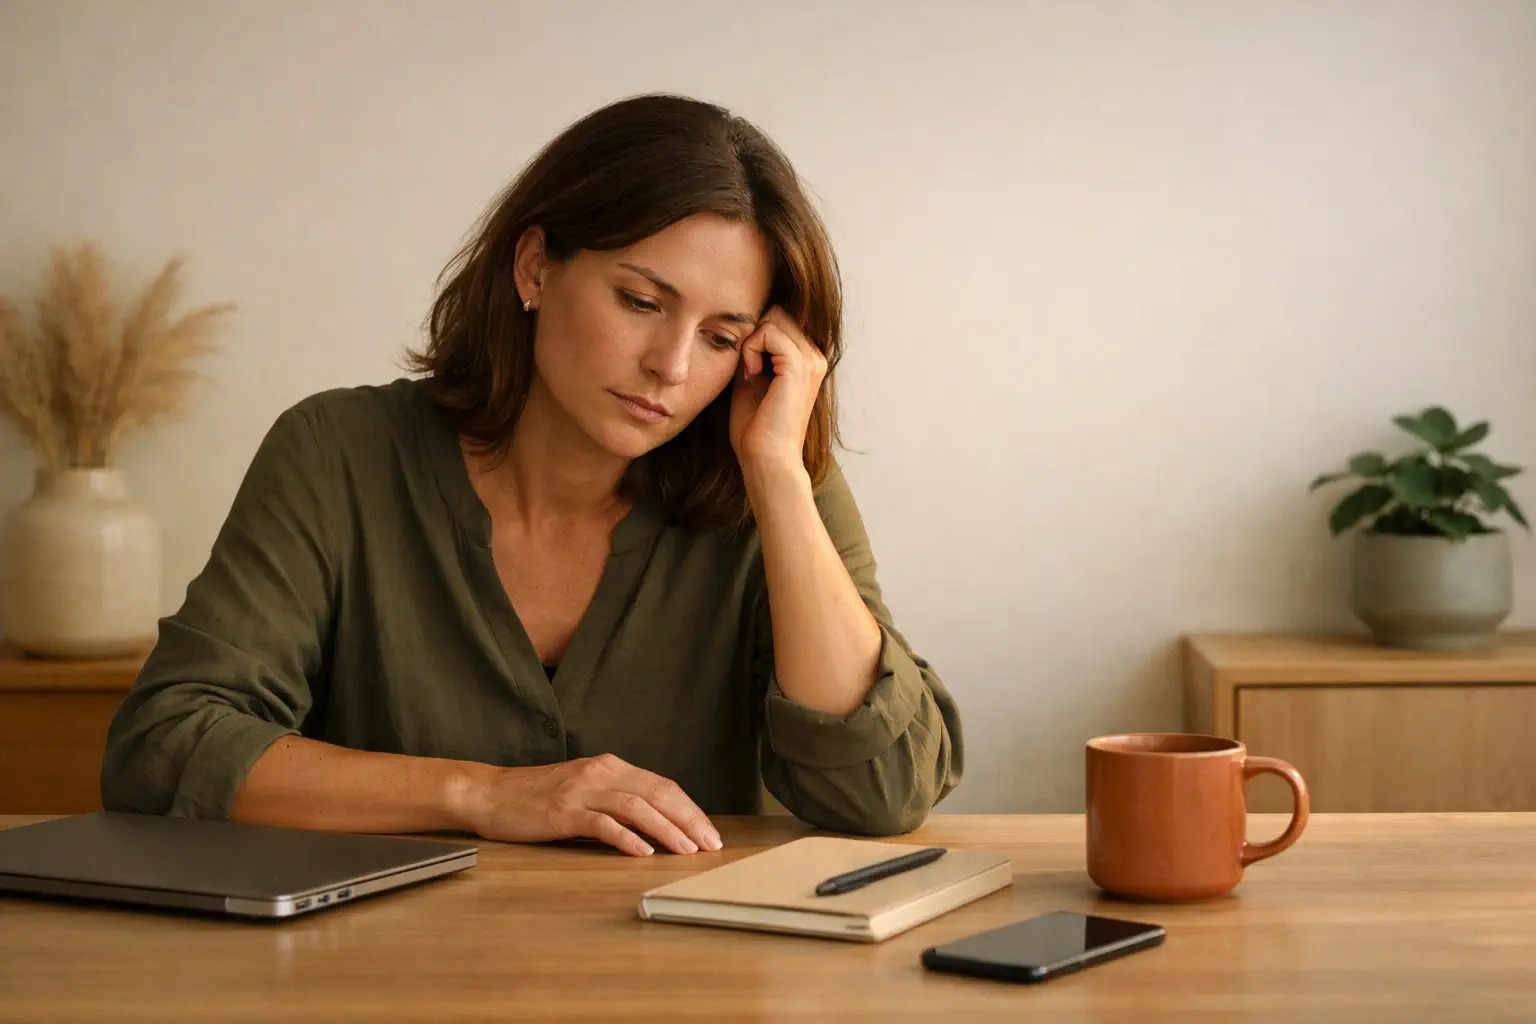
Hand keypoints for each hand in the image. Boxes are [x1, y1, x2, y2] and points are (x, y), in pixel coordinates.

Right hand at [458, 754, 721, 855]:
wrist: (490, 794)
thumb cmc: (537, 798)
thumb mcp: (584, 791)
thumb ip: (616, 799)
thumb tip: (657, 823)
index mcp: (610, 767)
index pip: (662, 785)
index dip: (689, 809)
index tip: (709, 832)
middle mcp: (600, 773)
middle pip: (657, 793)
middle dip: (688, 819)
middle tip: (710, 844)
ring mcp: (581, 790)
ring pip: (636, 807)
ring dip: (666, 829)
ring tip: (687, 850)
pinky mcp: (562, 811)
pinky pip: (602, 823)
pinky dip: (627, 838)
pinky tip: (643, 852)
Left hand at [729, 306, 827, 476]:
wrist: (767, 457)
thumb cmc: (756, 428)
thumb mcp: (751, 380)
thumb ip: (752, 353)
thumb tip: (742, 328)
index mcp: (807, 360)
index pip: (780, 319)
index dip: (756, 333)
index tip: (747, 365)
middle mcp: (815, 356)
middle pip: (778, 313)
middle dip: (754, 333)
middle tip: (746, 366)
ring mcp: (811, 359)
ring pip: (774, 318)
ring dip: (752, 341)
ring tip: (750, 371)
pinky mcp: (800, 365)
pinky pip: (768, 332)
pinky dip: (751, 349)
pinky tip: (751, 374)